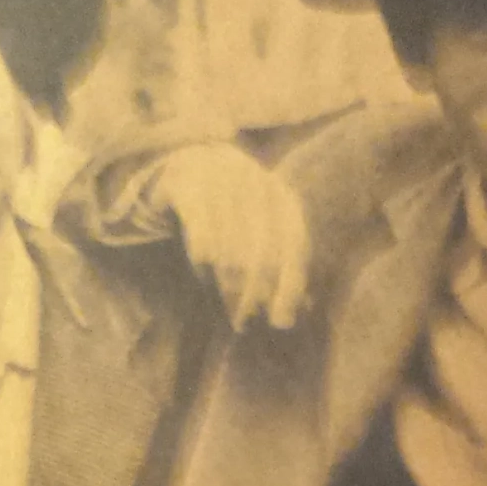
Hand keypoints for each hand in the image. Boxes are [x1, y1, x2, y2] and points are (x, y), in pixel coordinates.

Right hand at [148, 144, 309, 331]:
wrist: (190, 163)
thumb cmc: (230, 211)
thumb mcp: (258, 233)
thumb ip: (278, 267)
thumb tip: (297, 313)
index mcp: (283, 197)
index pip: (294, 245)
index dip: (290, 285)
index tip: (280, 322)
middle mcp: (258, 183)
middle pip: (262, 248)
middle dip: (254, 291)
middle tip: (243, 321)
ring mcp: (223, 178)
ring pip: (231, 241)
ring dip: (227, 280)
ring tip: (223, 305)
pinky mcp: (189, 181)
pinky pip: (200, 222)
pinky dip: (203, 248)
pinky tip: (203, 265)